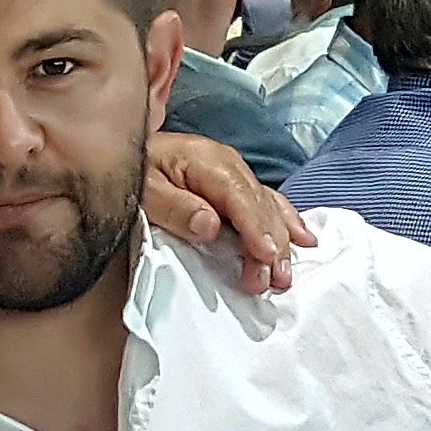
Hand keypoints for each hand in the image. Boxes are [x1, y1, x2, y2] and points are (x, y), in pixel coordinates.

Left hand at [139, 134, 308, 293]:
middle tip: (275, 280)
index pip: (239, 197)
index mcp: (206, 161)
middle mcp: (228, 164)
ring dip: (283, 240)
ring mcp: (235, 172)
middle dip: (272, 244)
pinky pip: (267, 202)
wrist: (126, 150)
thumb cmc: (134, 172)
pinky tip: (304, 240)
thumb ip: (175, 207)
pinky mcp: (234, 183)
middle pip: (259, 205)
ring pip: (268, 206)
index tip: (267, 256)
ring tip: (287, 273)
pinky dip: (286, 222)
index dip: (255, 228)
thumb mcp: (143, 189)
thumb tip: (210, 226)